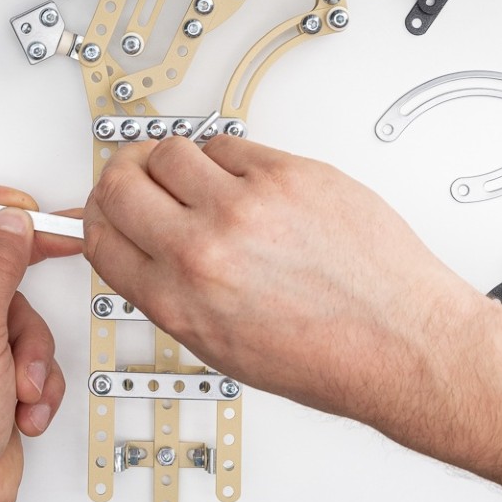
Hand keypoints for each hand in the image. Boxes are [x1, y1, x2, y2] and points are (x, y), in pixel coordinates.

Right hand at [82, 137, 501, 501]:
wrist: (406, 345)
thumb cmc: (329, 358)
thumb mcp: (221, 346)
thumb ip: (172, 293)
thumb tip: (143, 253)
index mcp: (178, 301)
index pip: (99, 235)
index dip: (95, 217)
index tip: (106, 209)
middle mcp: (203, 249)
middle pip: (120, 181)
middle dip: (122, 177)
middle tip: (136, 178)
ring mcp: (246, 205)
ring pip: (169, 150)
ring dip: (171, 160)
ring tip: (194, 177)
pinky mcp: (289, 173)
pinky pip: (229, 143)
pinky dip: (225, 155)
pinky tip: (241, 177)